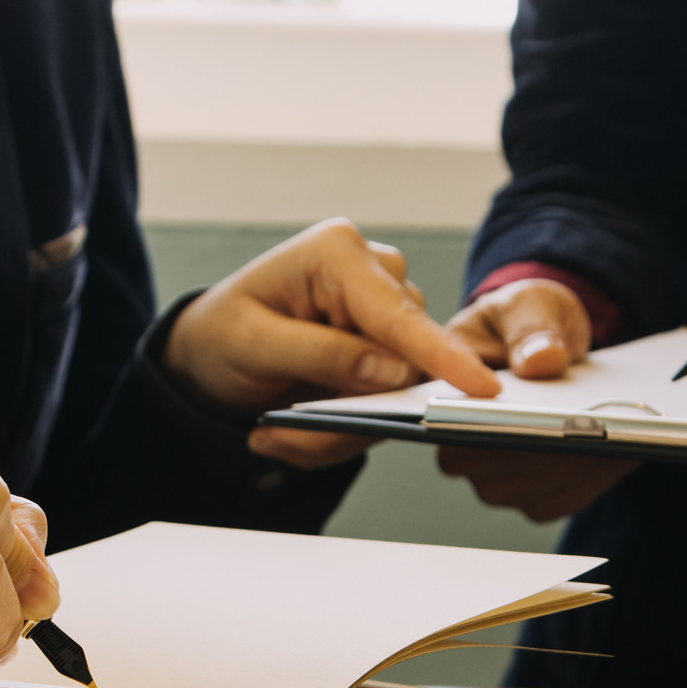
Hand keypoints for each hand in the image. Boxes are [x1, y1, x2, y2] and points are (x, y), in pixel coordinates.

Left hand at [162, 218, 500, 469]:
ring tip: (278, 427)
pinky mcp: (387, 346)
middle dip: (353, 410)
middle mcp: (372, 272)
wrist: (206, 353)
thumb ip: (323, 355)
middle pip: (405, 357)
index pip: (397, 312)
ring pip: (400, 385)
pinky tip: (294, 423)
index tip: (479, 386)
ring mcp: (384, 309)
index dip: (439, 355)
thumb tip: (393, 372)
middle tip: (281, 433)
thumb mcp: (252, 346)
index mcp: (337, 253)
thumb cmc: (220, 336)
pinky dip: (344, 424)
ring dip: (343, 422)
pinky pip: (389, 399)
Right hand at [432, 278, 637, 518]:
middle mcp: (452, 444)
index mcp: (435, 390)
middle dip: (545, 448)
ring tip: (625, 435)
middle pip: (490, 463)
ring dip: (578, 464)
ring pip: (530, 487)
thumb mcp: (529, 304)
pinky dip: (596, 475)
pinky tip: (625, 449)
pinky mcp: (530, 494)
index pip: (448, 418)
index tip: (538, 417)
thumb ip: (531, 326)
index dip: (491, 422)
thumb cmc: (525, 320)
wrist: (547, 344)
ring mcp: (490, 476)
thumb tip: (541, 360)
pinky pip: (562, 497)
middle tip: (597, 428)